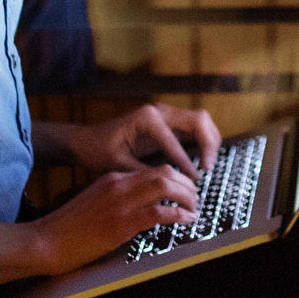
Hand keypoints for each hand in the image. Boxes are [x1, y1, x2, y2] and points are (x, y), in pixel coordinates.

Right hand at [33, 163, 199, 273]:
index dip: (175, 177)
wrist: (45, 241)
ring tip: (194, 208)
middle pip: (164, 172)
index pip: (153, 169)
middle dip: (187, 183)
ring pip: (165, 186)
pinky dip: (178, 214)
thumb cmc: (68, 228)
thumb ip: (117, 199)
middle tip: (196, 197)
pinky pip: (159, 212)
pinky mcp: (121, 223)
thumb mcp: (95, 203)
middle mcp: (118, 185)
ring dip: (187, 196)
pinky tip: (186, 219)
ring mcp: (120, 203)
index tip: (185, 189)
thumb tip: (143, 207)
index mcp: (112, 178)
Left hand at [62, 103, 220, 180]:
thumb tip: (169, 186)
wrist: (88, 141)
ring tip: (208, 164)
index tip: (194, 181)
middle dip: (208, 145)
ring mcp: (165, 113)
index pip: (175, 142)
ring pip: (201, 120)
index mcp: (147, 119)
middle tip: (207, 168)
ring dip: (209, 140)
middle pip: (198, 120)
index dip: (187, 163)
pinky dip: (204, 139)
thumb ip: (145, 173)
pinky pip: (194, 125)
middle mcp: (159, 111)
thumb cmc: (100, 152)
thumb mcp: (120, 165)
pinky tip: (203, 158)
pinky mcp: (168, 120)